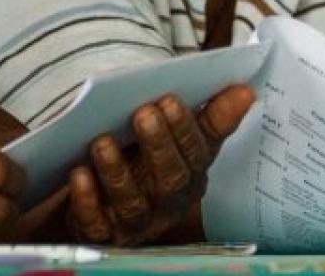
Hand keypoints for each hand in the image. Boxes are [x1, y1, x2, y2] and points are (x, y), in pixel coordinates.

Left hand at [64, 85, 252, 246]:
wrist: (102, 208)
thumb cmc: (144, 166)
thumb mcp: (175, 143)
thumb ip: (208, 119)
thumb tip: (245, 90)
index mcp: (189, 178)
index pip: (195, 156)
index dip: (184, 130)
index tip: (169, 100)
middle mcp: (167, 203)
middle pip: (169, 180)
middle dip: (158, 145)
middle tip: (142, 113)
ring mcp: (135, 222)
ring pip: (132, 203)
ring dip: (117, 171)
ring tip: (102, 141)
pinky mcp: (103, 233)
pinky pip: (96, 223)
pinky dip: (88, 200)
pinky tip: (79, 174)